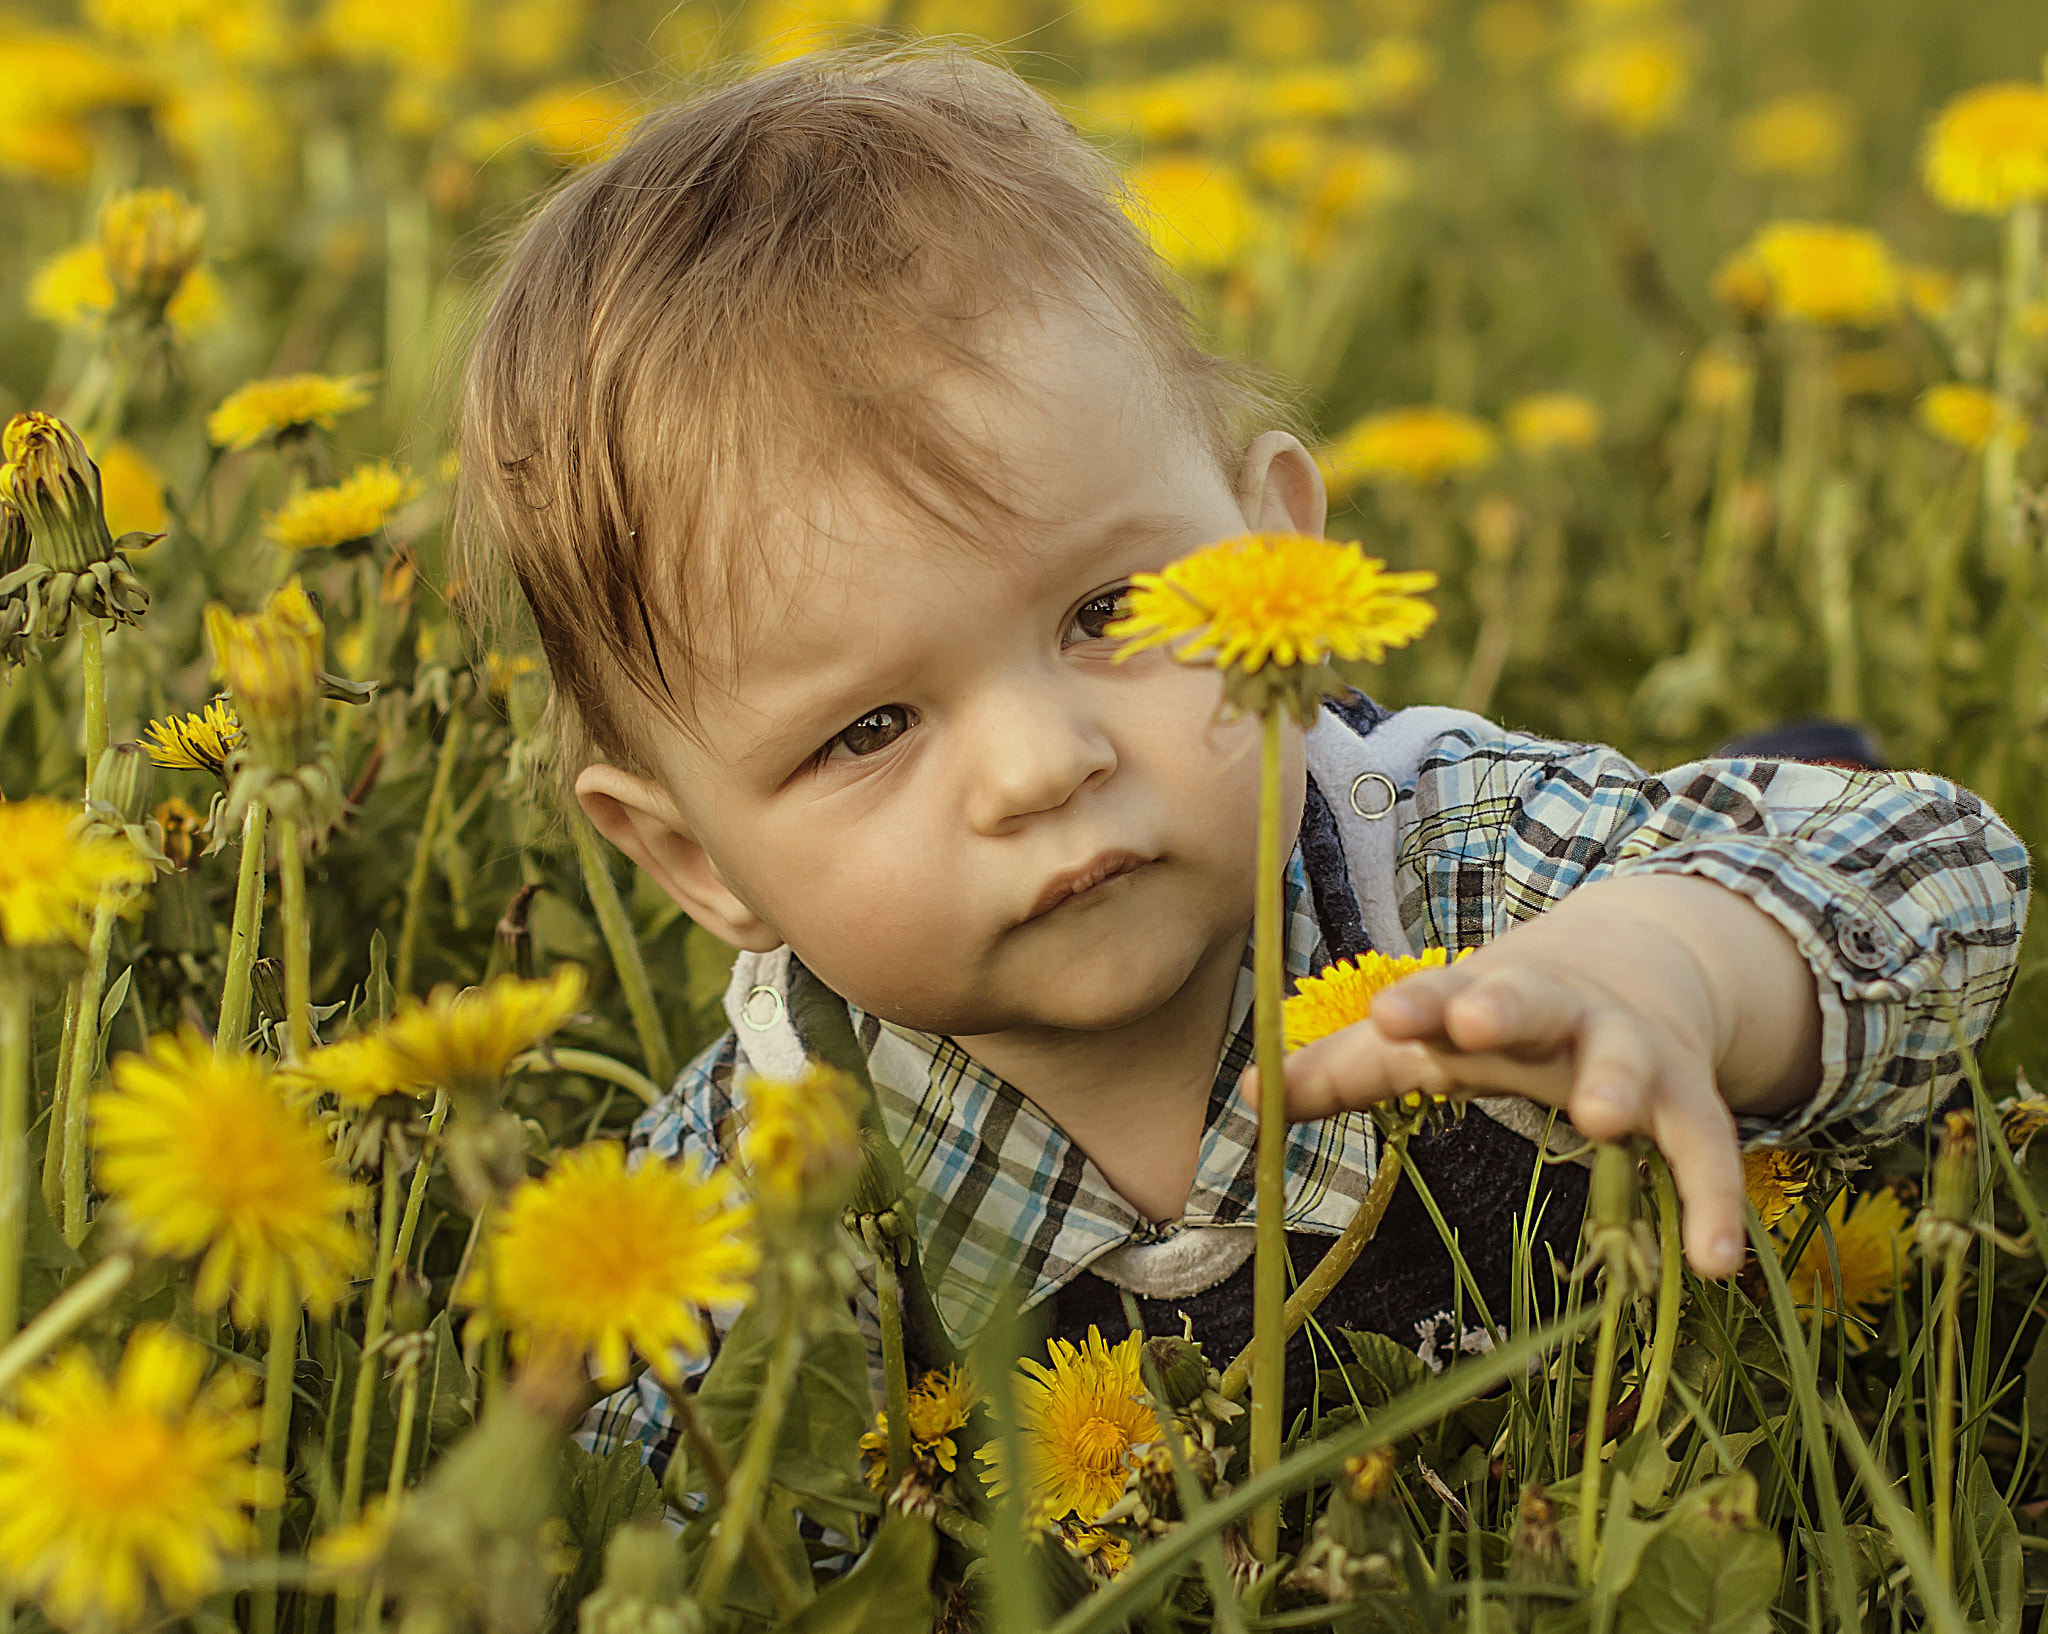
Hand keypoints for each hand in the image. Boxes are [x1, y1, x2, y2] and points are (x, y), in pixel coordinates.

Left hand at [1242, 873, 1821, 1279]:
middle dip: (1504, 1007)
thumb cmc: (1501, 1014)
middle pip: (1534, 1001)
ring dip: (1614, 1084)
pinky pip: (1707, 1153)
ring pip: (1627, 1064)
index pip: (1445, 994)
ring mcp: (1632, 1053)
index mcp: (1485, 998)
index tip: (1389, 1012)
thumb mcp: (1432, 1031)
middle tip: (1475, 1020)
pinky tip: (1713, 1264)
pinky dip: (1713, 1203)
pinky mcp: (1692, 1101)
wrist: (1639, 960)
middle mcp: (1560, 1015)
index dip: (1419, 1005)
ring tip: (1602, 1116)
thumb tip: (1247, 1094)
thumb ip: (1345, 1067)